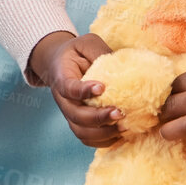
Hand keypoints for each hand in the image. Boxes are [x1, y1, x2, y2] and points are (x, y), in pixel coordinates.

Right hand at [29, 31, 120, 147]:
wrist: (60, 63)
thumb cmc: (77, 52)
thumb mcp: (86, 43)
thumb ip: (98, 51)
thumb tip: (121, 66)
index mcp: (61, 77)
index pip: (68, 88)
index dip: (83, 91)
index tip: (101, 87)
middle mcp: (63, 99)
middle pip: (75, 115)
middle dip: (98, 118)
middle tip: (120, 112)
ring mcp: (69, 113)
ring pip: (81, 131)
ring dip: (103, 133)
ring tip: (124, 126)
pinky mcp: (78, 123)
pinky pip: (88, 139)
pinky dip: (104, 141)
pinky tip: (121, 133)